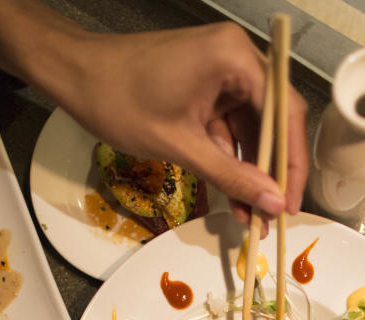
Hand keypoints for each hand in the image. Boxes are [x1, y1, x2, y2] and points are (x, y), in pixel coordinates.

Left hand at [61, 22, 307, 223]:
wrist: (72, 76)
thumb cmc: (118, 99)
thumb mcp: (179, 145)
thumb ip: (231, 175)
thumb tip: (272, 203)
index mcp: (234, 57)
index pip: (284, 112)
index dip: (291, 162)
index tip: (290, 203)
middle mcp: (236, 58)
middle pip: (272, 121)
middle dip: (271, 172)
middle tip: (274, 215)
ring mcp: (221, 73)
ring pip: (250, 130)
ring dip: (249, 173)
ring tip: (251, 217)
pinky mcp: (206, 89)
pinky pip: (228, 129)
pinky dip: (229, 161)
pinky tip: (233, 197)